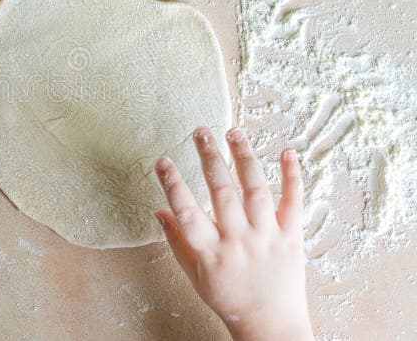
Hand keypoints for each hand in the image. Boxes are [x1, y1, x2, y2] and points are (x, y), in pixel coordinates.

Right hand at [154, 127, 312, 340]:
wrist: (270, 325)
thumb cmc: (229, 299)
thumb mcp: (195, 275)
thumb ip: (177, 242)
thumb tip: (159, 211)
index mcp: (210, 253)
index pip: (186, 212)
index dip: (173, 185)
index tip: (162, 161)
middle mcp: (238, 242)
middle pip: (221, 193)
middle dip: (209, 158)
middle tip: (200, 132)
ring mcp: (267, 238)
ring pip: (255, 191)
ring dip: (244, 158)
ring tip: (233, 132)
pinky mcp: (291, 238)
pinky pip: (293, 203)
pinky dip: (292, 177)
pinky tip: (287, 152)